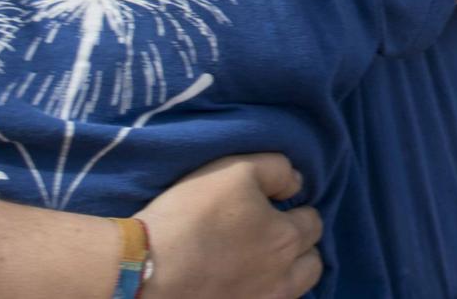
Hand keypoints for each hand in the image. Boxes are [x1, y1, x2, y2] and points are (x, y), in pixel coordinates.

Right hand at [136, 154, 321, 298]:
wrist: (144, 270)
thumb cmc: (191, 215)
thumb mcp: (235, 170)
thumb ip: (277, 170)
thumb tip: (297, 183)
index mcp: (287, 238)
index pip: (312, 221)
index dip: (296, 210)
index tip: (277, 207)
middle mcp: (282, 278)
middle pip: (311, 262)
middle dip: (300, 246)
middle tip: (274, 236)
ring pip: (294, 289)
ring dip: (289, 274)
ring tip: (264, 264)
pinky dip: (263, 292)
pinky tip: (244, 283)